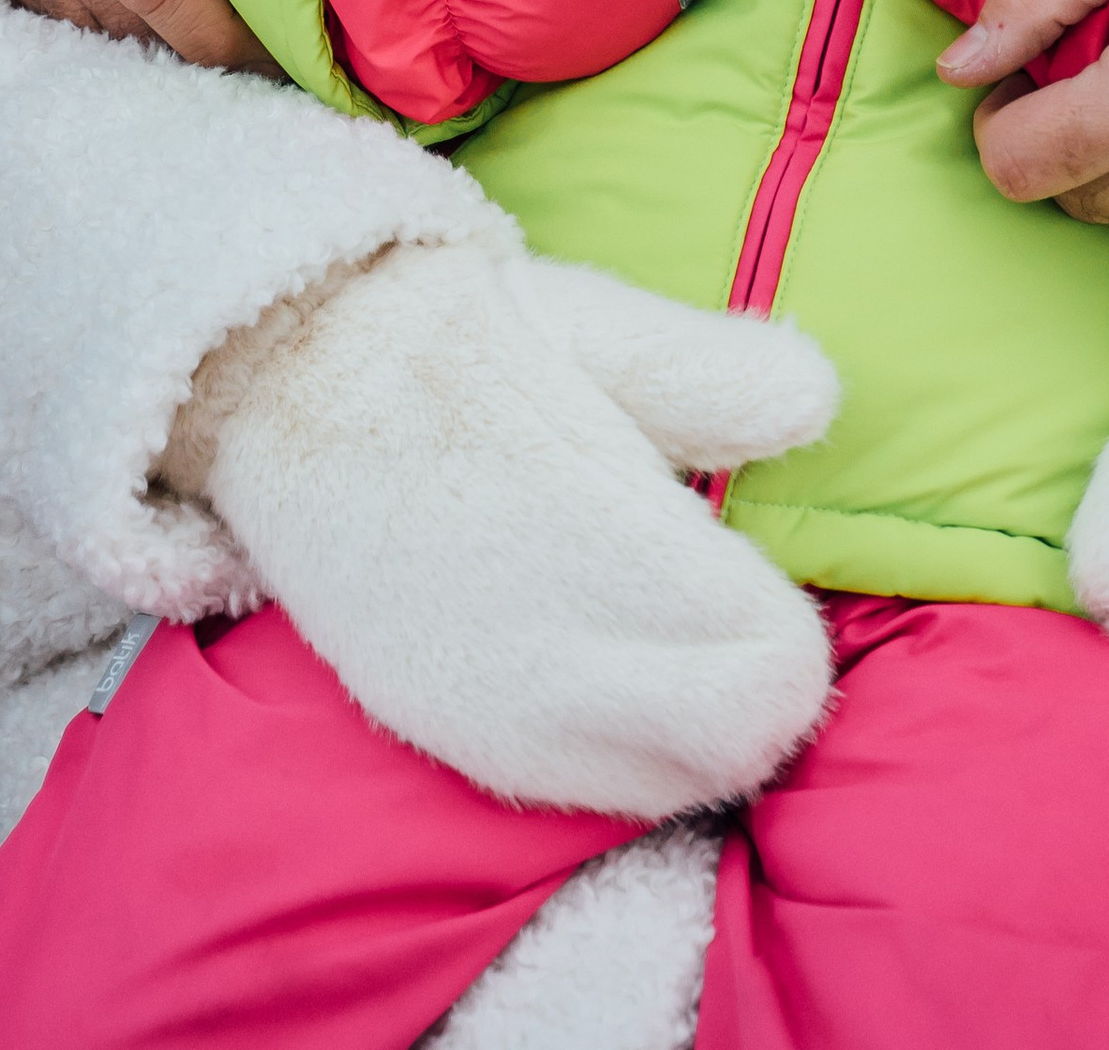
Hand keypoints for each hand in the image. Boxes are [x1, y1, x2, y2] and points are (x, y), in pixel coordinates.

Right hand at [175, 236, 838, 814]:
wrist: (289, 373)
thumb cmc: (464, 336)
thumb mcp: (590, 318)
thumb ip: (707, 370)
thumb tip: (819, 398)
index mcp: (594, 537)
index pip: (766, 674)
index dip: (791, 631)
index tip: (764, 571)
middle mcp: (543, 651)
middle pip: (732, 748)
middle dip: (760, 687)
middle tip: (736, 607)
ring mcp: (486, 707)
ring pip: (664, 786)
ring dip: (696, 729)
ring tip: (670, 631)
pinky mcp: (438, 730)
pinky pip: (577, 791)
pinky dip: (624, 750)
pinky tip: (611, 672)